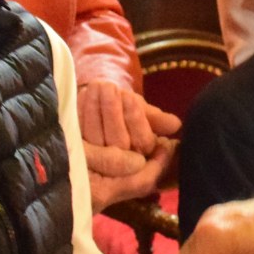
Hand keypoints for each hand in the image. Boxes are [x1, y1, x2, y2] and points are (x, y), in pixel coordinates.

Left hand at [80, 81, 181, 210]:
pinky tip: (81, 95)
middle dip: (112, 110)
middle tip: (108, 86)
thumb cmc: (125, 115)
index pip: (143, 141)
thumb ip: (157, 120)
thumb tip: (175, 124)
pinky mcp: (77, 157)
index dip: (135, 118)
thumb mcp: (143, 115)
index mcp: (143, 160)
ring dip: (94, 109)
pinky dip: (79, 114)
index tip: (129, 96)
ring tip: (96, 85)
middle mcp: (122, 169)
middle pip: (118, 142)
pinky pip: (78, 136)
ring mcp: (97, 167)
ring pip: (96, 138)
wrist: (99, 121)